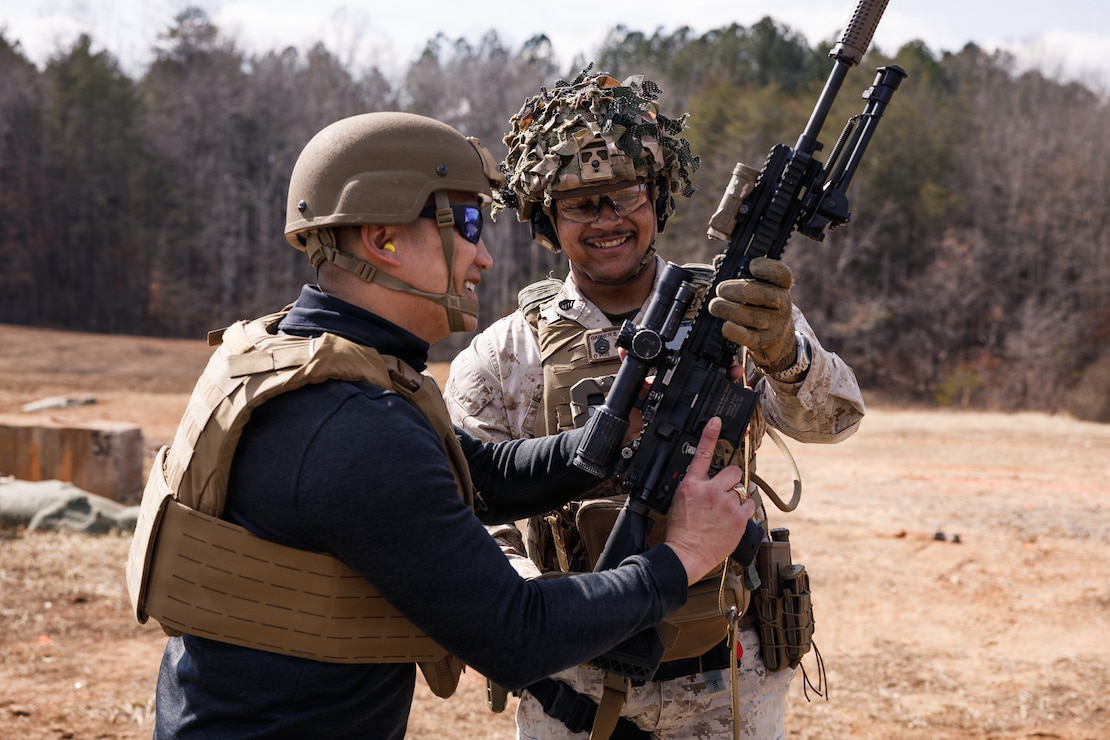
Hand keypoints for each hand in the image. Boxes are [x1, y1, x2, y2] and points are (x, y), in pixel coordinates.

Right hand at [664, 417, 756, 584]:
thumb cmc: (681, 530)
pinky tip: (732, 518)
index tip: (717, 420)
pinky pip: (750, 506)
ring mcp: (727, 504)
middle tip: (725, 491)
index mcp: (692, 485)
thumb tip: (705, 481)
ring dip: (736, 498)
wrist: (687, 553)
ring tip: (725, 512)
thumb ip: (694, 486)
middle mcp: (711, 491)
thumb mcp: (679, 501)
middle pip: (733, 471)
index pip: (703, 453)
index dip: (710, 434)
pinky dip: (744, 511)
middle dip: (732, 479)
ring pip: (742, 490)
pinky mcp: (739, 518)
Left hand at [708, 256, 796, 372]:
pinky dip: (734, 331)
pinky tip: (726, 326)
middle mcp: (783, 304)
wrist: (777, 338)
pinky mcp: (766, 342)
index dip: (767, 268)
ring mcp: (776, 324)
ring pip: (750, 315)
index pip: (782, 274)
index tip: (751, 266)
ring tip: (715, 306)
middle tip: (720, 289)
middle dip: (733, 289)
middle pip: (759, 293)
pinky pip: (748, 337)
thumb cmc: (760, 306)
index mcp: (782, 286)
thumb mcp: (757, 287)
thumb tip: (720, 261)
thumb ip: (740, 272)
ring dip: (727, 309)